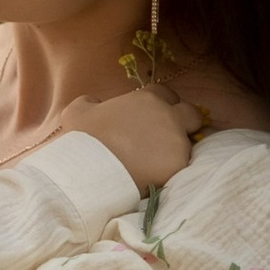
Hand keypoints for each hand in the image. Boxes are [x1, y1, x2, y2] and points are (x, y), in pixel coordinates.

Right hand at [46, 86, 202, 190]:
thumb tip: (94, 103)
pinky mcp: (179, 164)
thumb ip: (90, 102)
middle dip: (184, 122)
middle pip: (191, 114)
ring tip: (159, 162)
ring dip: (177, 149)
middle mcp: (168, 116)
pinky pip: (184, 165)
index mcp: (147, 99)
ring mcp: (176, 140)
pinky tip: (159, 175)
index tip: (153, 116)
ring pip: (189, 142)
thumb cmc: (85, 138)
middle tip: (168, 136)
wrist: (93, 169)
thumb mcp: (78, 112)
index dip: (162, 104)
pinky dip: (173, 169)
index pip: (167, 94)